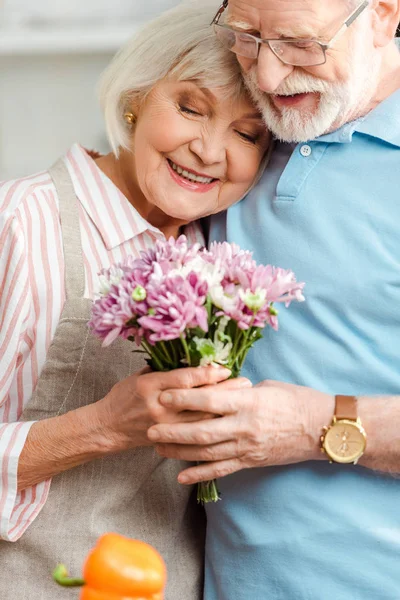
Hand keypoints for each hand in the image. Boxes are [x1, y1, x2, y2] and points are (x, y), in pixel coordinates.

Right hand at [92, 366, 250, 452]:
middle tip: (245, 383)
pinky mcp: (168, 440)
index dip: (207, 374)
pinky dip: (212, 427)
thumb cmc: (123, 396)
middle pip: (198, 401)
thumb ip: (164, 371)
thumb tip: (192, 360)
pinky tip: (226, 421)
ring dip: (224, 410)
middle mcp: (159, 407)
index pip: (184, 380)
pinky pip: (194, 435)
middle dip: (224, 392)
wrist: (107, 427)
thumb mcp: (140, 376)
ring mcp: (164, 426)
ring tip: (243, 401)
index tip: (225, 369)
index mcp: (150, 386)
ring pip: (201, 420)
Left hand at [148, 380, 333, 484]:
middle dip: (173, 431)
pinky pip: (222, 470)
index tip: (163, 396)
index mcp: (248, 402)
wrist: (323, 428)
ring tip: (158, 449)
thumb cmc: (297, 400)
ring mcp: (247, 447)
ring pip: (207, 453)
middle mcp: (244, 426)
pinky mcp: (251, 461)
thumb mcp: (268, 386)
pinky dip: (201, 474)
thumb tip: (219, 388)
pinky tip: (182, 476)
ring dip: (180, 453)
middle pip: (202, 431)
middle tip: (150, 429)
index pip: (209, 400)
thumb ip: (240, 390)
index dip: (184, 399)